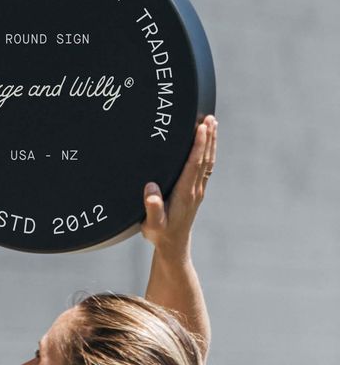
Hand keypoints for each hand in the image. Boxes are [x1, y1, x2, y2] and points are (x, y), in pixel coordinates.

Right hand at [141, 114, 216, 256]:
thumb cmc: (160, 234)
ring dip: (211, 142)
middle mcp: (194, 189)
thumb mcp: (152, 224)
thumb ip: (151, 207)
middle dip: (208, 137)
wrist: (173, 246)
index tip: (201, 128)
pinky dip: (208, 151)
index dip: (198, 145)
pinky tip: (207, 142)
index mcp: (184, 193)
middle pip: (205, 159)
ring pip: (208, 161)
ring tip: (212, 123)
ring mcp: (198, 189)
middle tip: (210, 118)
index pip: (194, 164)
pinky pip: (206, 167)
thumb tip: (151, 189)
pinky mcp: (196, 191)